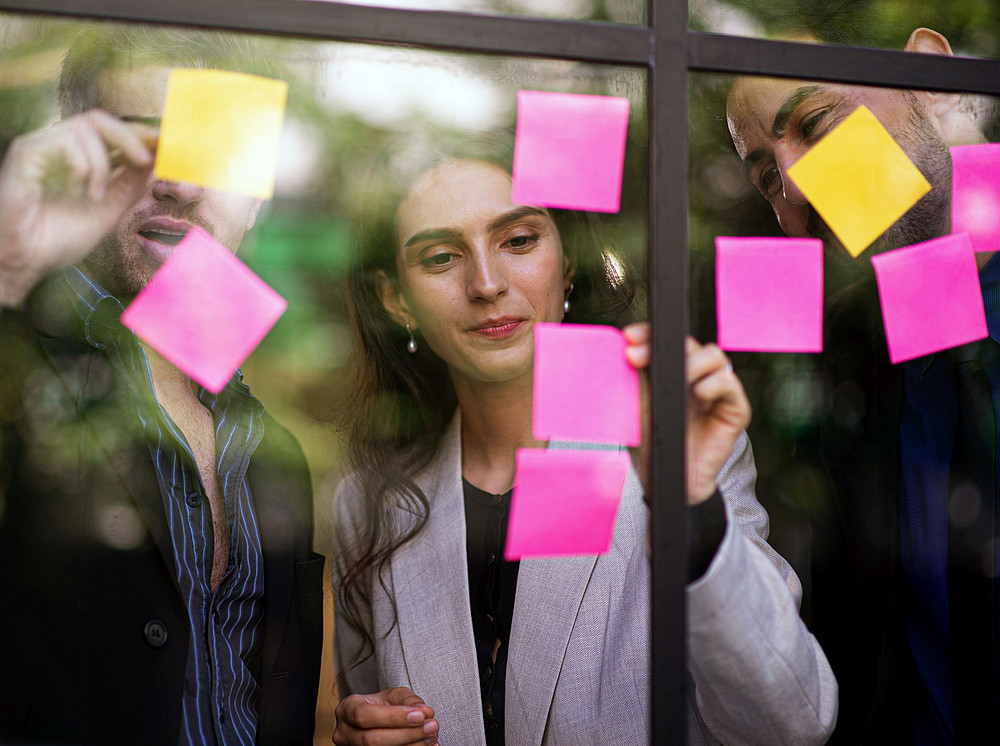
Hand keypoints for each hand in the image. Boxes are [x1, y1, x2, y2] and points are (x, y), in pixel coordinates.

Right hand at [0, 109, 156, 306]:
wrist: (26, 262)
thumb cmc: (58, 239)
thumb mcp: (108, 211)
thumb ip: (129, 186)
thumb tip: (156, 162)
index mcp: (77, 158)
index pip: (111, 132)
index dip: (140, 134)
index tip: (167, 143)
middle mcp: (57, 147)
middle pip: (100, 119)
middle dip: (130, 136)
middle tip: (147, 160)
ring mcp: (40, 147)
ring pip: (85, 127)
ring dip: (101, 164)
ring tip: (95, 196)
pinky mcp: (25, 153)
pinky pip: (63, 141)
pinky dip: (81, 167)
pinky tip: (77, 193)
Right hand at [333, 687, 438, 745]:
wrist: (376, 721)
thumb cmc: (384, 705)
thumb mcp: (394, 696)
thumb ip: (409, 701)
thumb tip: (425, 712)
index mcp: (347, 710)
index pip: (365, 716)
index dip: (394, 717)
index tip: (421, 715)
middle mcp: (344, 733)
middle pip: (372, 740)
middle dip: (406, 734)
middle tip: (432, 726)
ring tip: (432, 737)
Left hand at [623, 324, 750, 503]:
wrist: (666, 481)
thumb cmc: (653, 444)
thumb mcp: (637, 407)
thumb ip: (636, 380)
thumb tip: (625, 350)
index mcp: (673, 374)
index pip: (668, 343)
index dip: (651, 334)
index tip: (629, 336)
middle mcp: (697, 379)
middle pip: (690, 344)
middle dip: (664, 346)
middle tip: (637, 356)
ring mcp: (716, 393)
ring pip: (715, 356)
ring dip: (692, 361)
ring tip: (675, 379)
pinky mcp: (734, 410)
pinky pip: (731, 384)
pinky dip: (715, 383)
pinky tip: (698, 393)